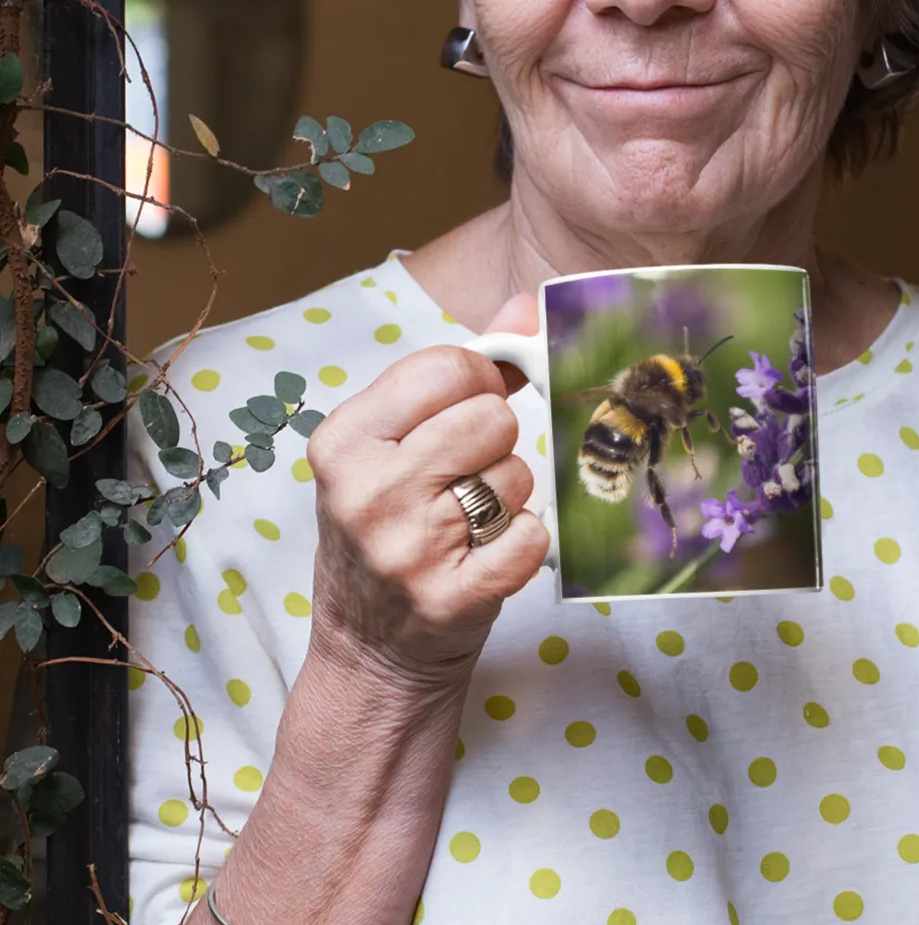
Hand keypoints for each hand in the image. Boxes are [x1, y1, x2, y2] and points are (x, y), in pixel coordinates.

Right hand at [304, 294, 549, 687]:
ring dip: (509, 497)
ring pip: (517, 476)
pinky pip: (532, 538)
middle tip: (462, 479)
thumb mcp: (394, 444)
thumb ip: (459, 371)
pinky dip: (525, 545)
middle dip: (494, 444)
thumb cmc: (387, 528)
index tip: (462, 413)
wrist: (368, 653)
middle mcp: (366, 490)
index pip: (450, 367)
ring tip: (468, 523)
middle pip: (492, 418)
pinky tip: (488, 556)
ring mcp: (406, 550)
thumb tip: (526, 307)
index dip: (477, 385)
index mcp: (344, 439)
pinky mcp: (449, 600)